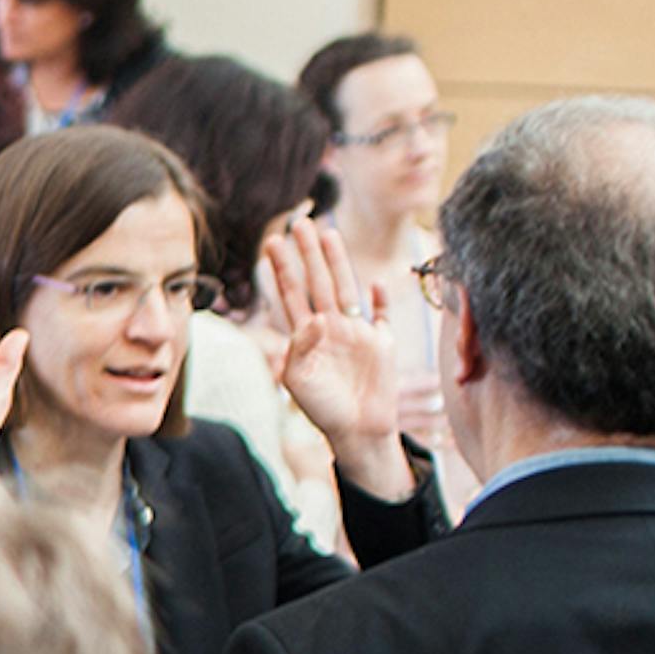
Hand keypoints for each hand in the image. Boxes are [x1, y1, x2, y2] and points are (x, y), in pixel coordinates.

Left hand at [263, 219, 413, 501]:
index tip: (272, 242)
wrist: (358, 431)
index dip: (282, 269)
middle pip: (316, 281)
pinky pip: (382, 315)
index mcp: (304, 336)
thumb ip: (297, 350)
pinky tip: (379, 281)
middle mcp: (329, 328)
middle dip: (307, 253)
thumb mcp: (297, 381)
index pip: (290, 294)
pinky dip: (381, 299)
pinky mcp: (382, 342)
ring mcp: (356, 332)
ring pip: (345, 288)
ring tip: (329, 233)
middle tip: (298, 222)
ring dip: (337, 262)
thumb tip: (311, 321)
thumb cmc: (323, 410)